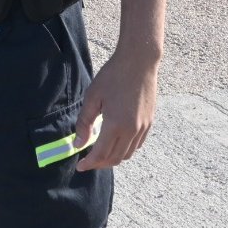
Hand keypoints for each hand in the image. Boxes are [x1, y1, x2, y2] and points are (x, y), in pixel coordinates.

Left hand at [73, 49, 160, 170]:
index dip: (89, 163)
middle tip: (88, 160)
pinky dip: (125, 149)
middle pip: (115, 158)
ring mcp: (143, 127)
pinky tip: (117, 142)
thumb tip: (78, 143)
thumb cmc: (113, 75)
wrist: (139, 61)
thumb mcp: (93, 96)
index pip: (100, 154)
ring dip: (113, 158)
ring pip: (127, 154)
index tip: (79, 166)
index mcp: (115, 125)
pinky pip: (137, 145)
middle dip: (100, 163)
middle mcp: (132, 130)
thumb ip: (85, 123)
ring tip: (101, 152)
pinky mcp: (149, 122)